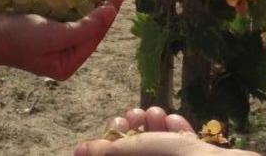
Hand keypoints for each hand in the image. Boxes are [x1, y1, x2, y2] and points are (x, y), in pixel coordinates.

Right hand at [0, 0, 129, 79]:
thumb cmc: (16, 38)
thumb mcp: (55, 36)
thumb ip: (85, 28)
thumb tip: (110, 13)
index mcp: (67, 61)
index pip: (97, 32)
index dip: (111, 6)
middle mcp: (62, 50)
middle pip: (90, 21)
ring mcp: (51, 35)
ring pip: (78, 10)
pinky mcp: (40, 21)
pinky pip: (62, 4)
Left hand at [75, 107, 256, 155]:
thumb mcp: (138, 151)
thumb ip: (110, 151)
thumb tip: (81, 150)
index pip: (122, 154)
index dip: (115, 141)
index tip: (117, 123)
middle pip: (142, 150)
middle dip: (138, 129)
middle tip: (135, 114)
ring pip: (164, 146)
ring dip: (157, 126)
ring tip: (157, 113)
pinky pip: (185, 146)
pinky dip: (179, 132)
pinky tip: (175, 121)